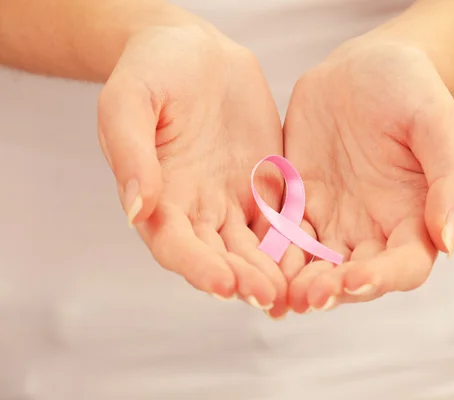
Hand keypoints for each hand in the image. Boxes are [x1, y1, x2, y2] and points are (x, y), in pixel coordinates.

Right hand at [97, 23, 286, 311]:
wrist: (195, 50)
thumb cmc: (152, 69)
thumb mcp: (129, 100)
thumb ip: (131, 153)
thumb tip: (136, 209)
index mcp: (158, 196)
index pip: (174, 244)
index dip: (196, 266)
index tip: (223, 285)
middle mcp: (195, 208)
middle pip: (219, 255)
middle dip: (243, 279)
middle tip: (270, 298)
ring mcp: (232, 199)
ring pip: (253, 245)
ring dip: (272, 270)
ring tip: (296, 291)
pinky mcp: (265, 185)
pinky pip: (282, 217)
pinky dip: (295, 240)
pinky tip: (314, 258)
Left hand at [282, 37, 453, 312]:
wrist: (367, 66)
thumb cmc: (413, 90)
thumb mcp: (440, 125)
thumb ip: (452, 182)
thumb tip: (450, 242)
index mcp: (413, 219)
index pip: (404, 265)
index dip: (381, 278)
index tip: (355, 280)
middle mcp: (371, 229)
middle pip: (352, 276)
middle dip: (330, 290)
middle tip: (306, 297)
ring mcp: (332, 218)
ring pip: (312, 263)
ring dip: (293, 281)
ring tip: (274, 291)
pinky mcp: (297, 202)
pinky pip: (280, 232)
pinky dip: (267, 250)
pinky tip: (248, 261)